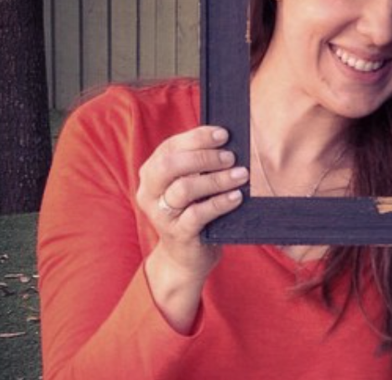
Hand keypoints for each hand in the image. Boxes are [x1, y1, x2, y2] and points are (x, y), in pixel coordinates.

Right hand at [136, 126, 246, 283]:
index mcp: (152, 173)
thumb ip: (199, 164)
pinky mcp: (178, 233)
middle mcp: (150, 192)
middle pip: (170, 165)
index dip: (197, 137)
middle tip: (231, 157)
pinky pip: (198, 214)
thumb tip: (227, 140)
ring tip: (241, 175)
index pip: (170, 147)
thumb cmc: (193, 210)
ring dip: (216, 179)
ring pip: (184, 189)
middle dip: (203, 157)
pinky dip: (220, 203)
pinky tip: (237, 196)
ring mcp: (161, 214)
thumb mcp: (191, 184)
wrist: (186, 256)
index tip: (224, 135)